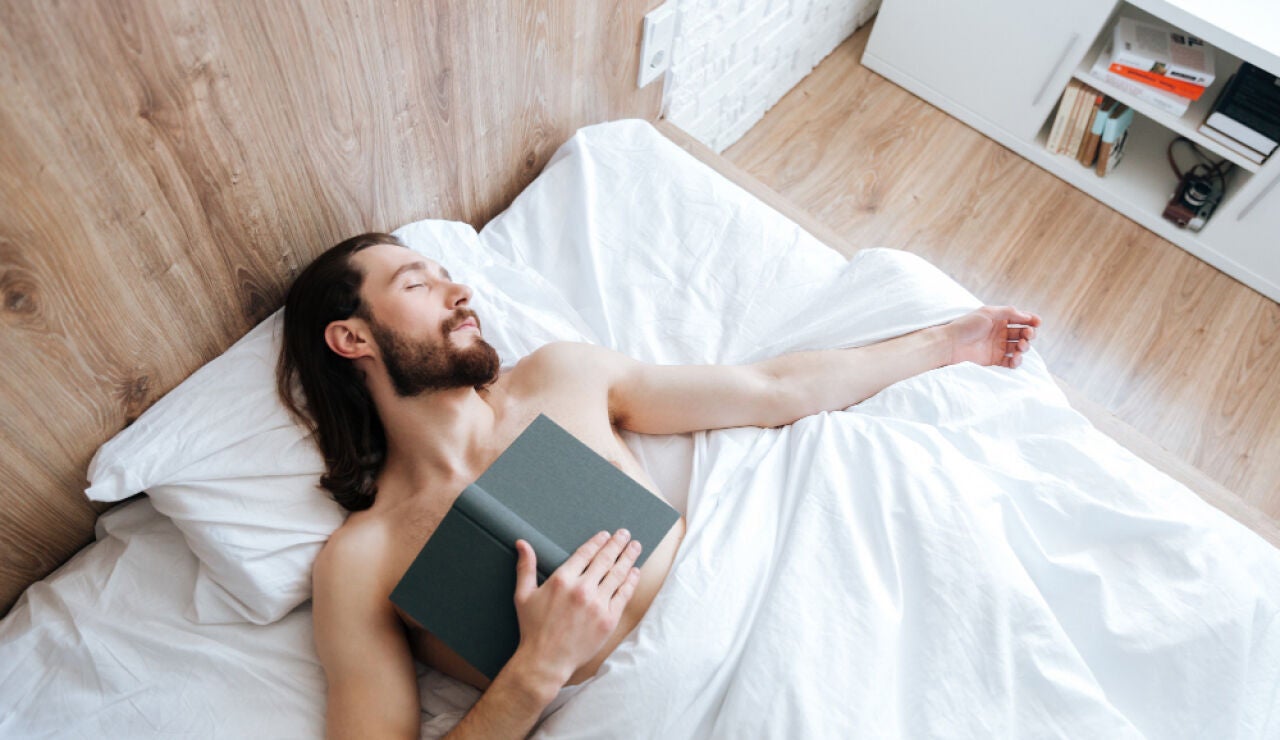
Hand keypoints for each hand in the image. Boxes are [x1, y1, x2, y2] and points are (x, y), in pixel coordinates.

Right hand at [510, 529, 641, 689]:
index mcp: (562, 580)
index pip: (585, 553)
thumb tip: (522, 542)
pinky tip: (635, 572)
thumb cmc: (533, 628)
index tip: (606, 535)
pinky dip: (630, 581)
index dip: (598, 542)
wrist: (547, 660)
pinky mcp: (608, 619)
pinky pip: (623, 595)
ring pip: (617, 574)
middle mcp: (582, 589)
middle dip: (617, 544)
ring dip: (628, 558)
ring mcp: (597, 604)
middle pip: (605, 559)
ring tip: (635, 546)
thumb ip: (525, 567)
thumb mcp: (524, 595)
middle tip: (625, 533)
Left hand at [945, 306, 1040, 368]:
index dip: (1031, 321)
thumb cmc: (967, 325)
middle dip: (1029, 334)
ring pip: (1019, 348)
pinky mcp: (994, 359)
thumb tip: (1027, 316)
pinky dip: (1017, 361)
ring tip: (1020, 347)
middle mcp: (1000, 332)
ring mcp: (998, 346)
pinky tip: (1016, 359)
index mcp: (1000, 319)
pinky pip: (1011, 361)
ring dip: (1024, 347)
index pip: (1021, 319)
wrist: (950, 344)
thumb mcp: (988, 313)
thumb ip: (1009, 312)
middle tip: (1026, 335)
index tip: (1037, 322)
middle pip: (1022, 334)